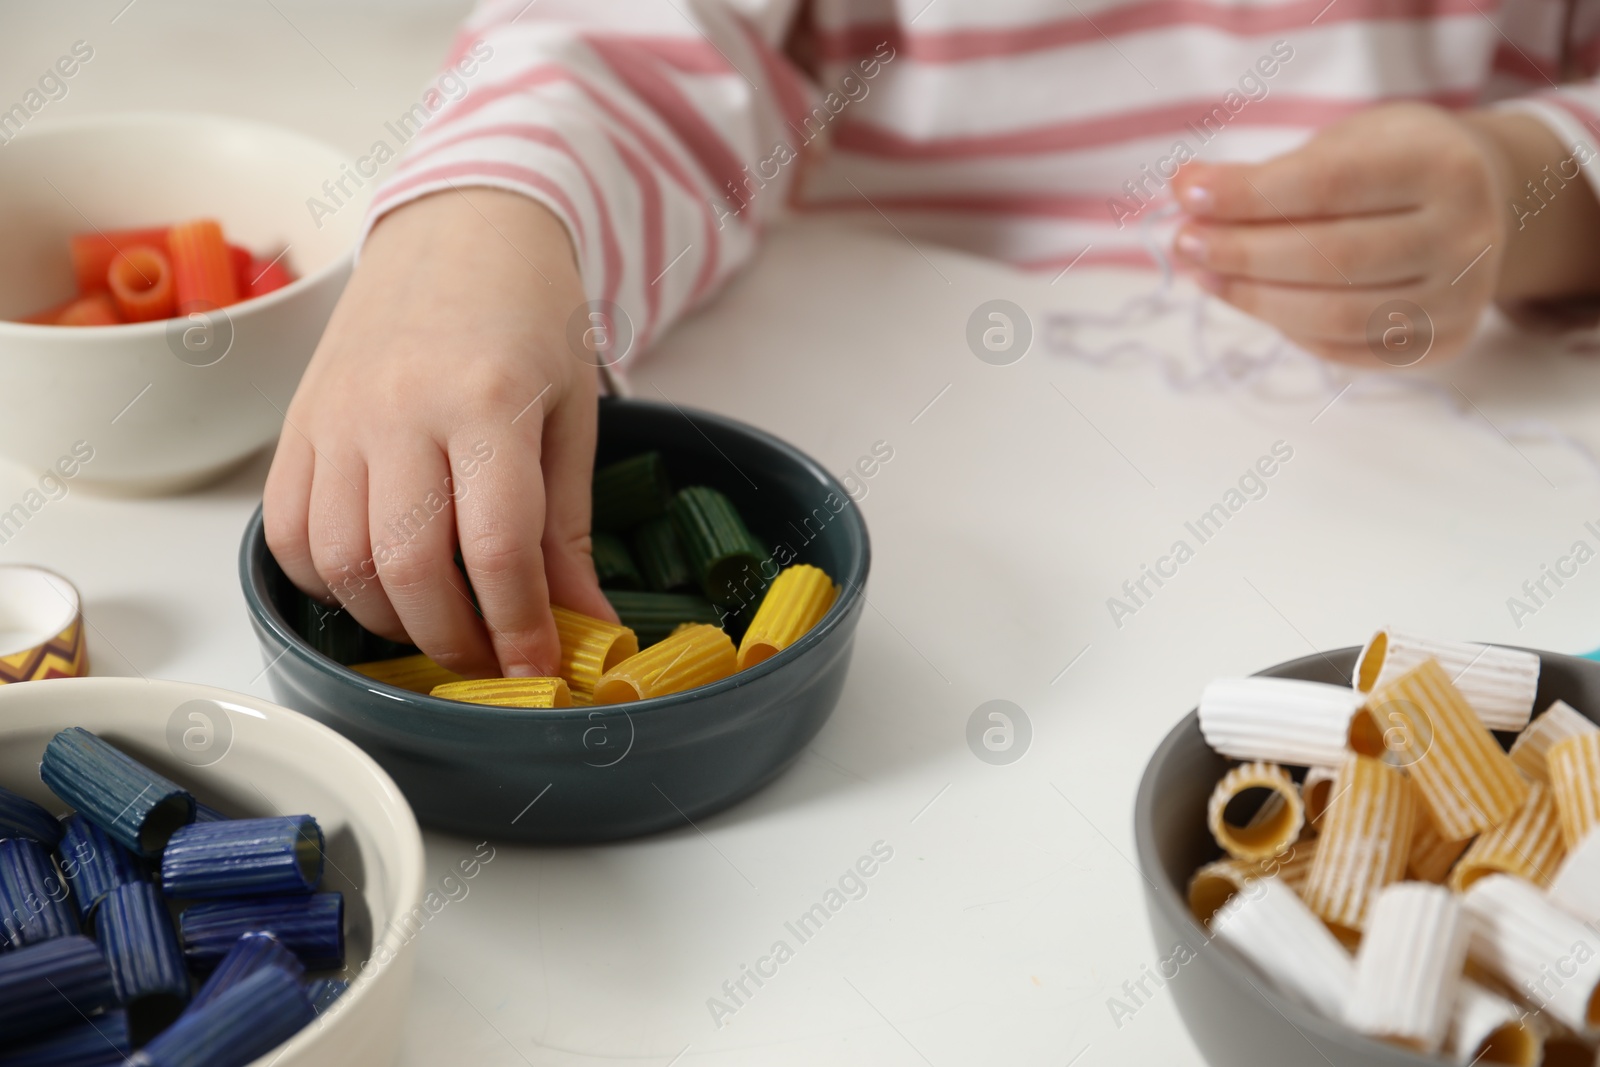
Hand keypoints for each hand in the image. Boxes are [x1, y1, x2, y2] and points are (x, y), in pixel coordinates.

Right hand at [263, 188, 615, 677]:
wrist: (459, 228)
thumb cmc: (532, 316)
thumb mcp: (574, 415)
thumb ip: (568, 528)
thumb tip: (587, 624)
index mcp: (488, 400)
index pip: (498, 549)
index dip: (520, 629)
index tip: (539, 671)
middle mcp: (400, 408)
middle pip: (408, 567)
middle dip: (452, 638)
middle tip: (487, 658)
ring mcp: (337, 415)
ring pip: (338, 559)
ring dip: (388, 618)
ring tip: (435, 622)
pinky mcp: (298, 423)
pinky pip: (288, 530)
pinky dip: (326, 580)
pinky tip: (373, 582)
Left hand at [1171, 103, 1513, 365]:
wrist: (1485, 204)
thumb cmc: (1394, 165)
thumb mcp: (1347, 144)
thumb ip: (1272, 173)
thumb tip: (1187, 190)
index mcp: (1442, 164)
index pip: (1328, 185)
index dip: (1249, 194)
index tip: (1186, 193)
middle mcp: (1465, 234)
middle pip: (1329, 256)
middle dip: (1241, 252)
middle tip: (1185, 242)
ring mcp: (1461, 296)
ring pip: (1334, 315)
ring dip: (1252, 298)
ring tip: (1205, 273)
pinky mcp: (1444, 343)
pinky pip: (1346, 349)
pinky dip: (1290, 328)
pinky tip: (1255, 299)